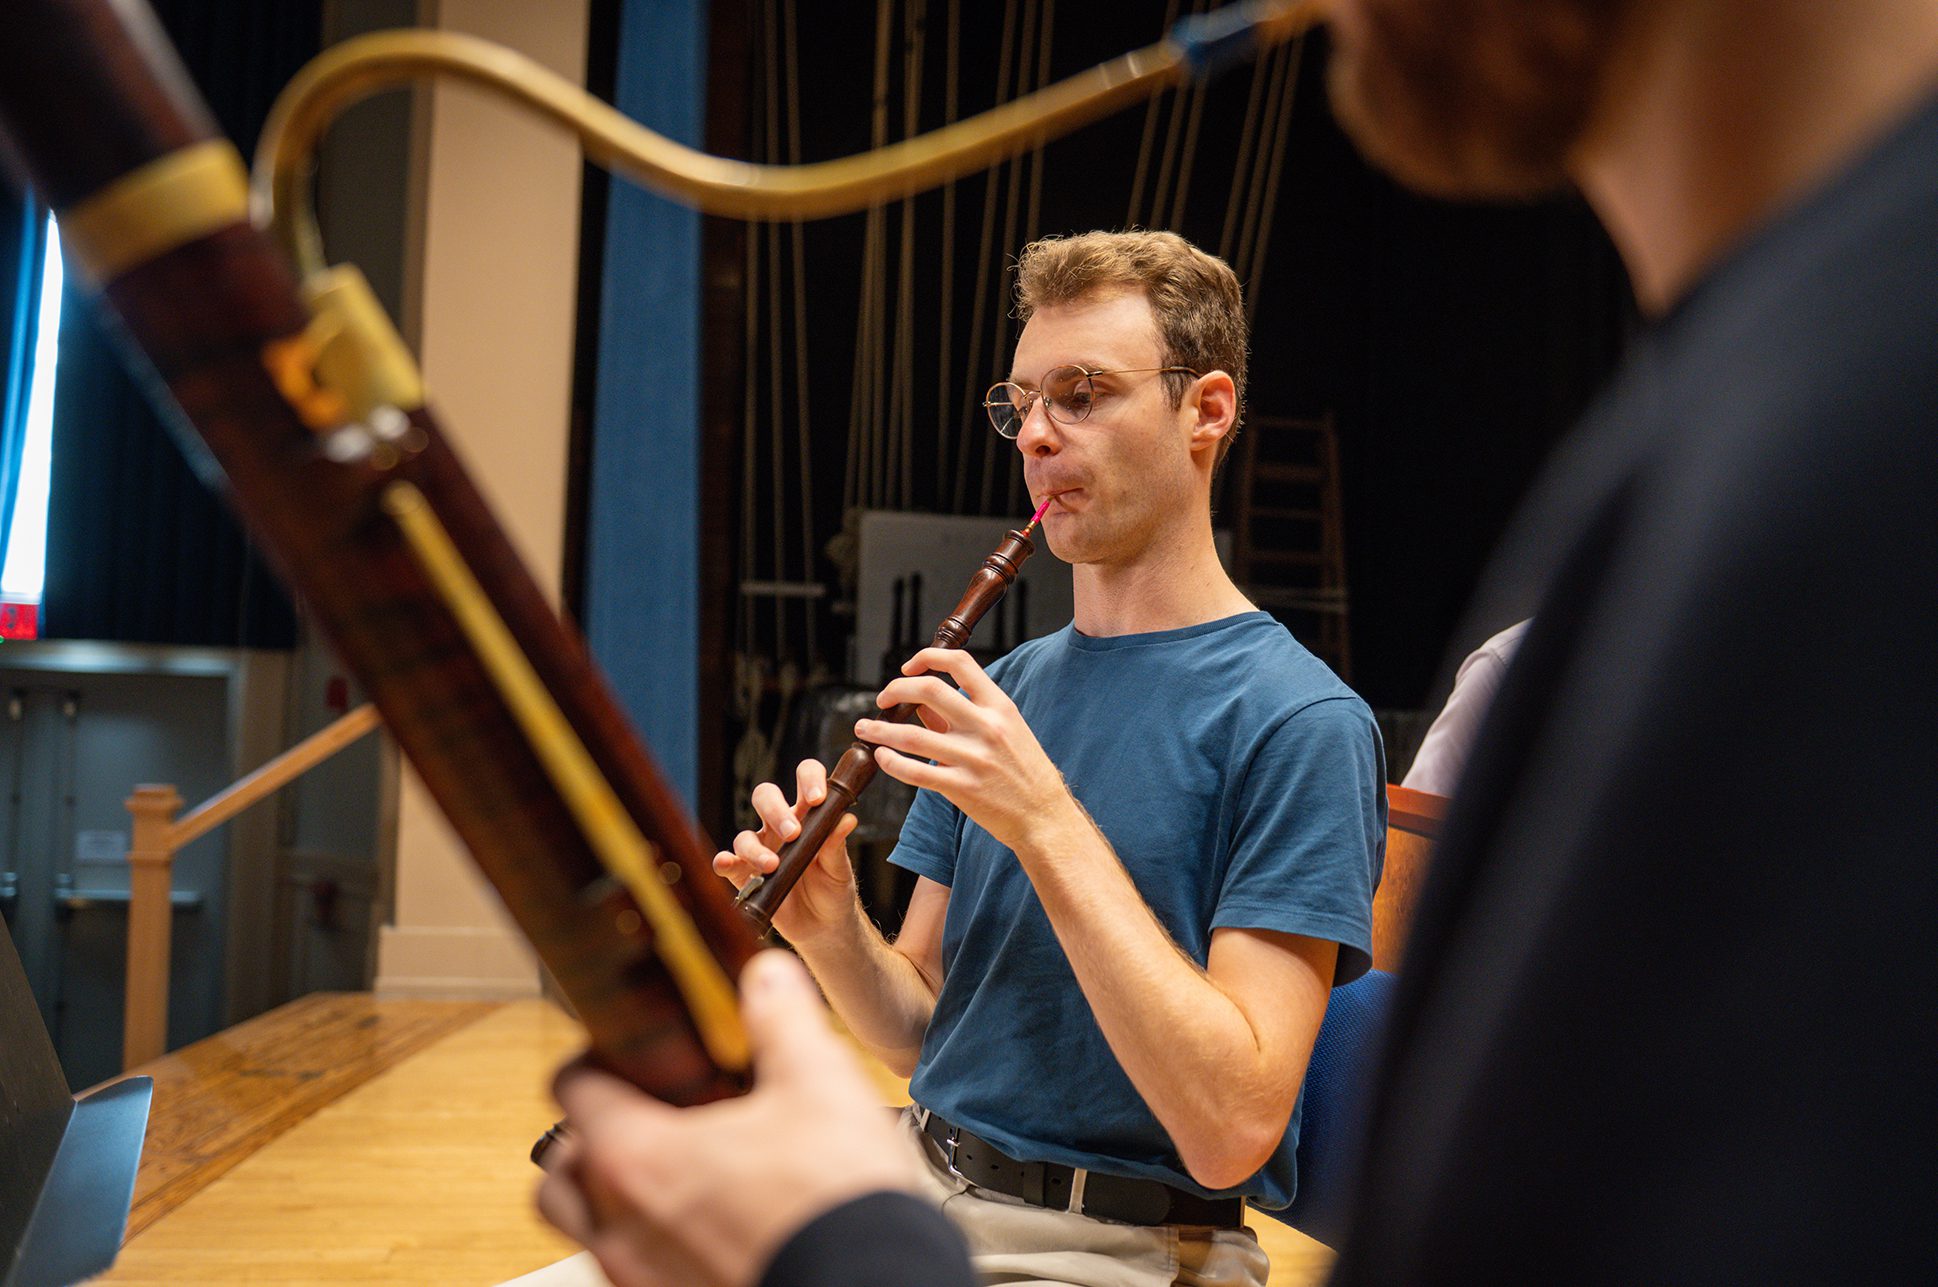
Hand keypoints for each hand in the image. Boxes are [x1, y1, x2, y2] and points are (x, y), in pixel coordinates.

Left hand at [536, 951, 925, 1286]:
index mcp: (639, 1158)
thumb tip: (768, 977)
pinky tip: (707, 1223)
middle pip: (560, 1172)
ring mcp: (639, 1279)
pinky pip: (631, 1272)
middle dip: (589, 1138)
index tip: (626, 1052)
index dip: (594, 1060)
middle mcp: (622, 1228)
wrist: (872, 1285)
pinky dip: (652, 1242)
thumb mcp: (817, 1084)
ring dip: (612, 1197)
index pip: (572, 1090)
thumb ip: (781, 1019)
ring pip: (588, 1231)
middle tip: (640, 1116)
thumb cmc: (835, 1204)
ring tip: (674, 1174)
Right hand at [713, 759, 859, 943]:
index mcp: (808, 816)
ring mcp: (761, 850)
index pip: (805, 780)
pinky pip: (728, 863)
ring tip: (772, 866)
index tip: (817, 798)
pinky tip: (726, 863)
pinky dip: (724, 861)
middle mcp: (780, 827)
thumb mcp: (840, 869)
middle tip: (792, 833)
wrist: (824, 928)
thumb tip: (846, 819)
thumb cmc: (834, 890)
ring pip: (746, 835)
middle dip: (775, 810)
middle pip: (766, 797)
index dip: (808, 779)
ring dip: (756, 848)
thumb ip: (837, 845)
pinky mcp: (745, 875)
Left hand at [858, 647, 1071, 850]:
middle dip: (896, 689)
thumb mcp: (1005, 730)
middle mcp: (987, 727)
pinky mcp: (961, 788)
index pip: (959, 663)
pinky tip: (882, 758)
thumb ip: (963, 713)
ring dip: (879, 729)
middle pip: (929, 690)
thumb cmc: (1023, 770)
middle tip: (882, 699)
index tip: (908, 668)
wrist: (1044, 815)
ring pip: (911, 735)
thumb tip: (920, 702)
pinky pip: (915, 772)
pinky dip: (891, 762)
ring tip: (864, 728)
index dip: (927, 657)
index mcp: (999, 706)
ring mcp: (973, 758)